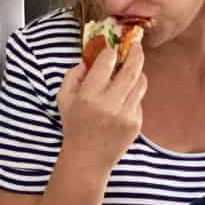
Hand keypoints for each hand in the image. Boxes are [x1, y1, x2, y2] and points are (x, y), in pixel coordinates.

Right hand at [57, 42, 146, 172]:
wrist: (88, 159)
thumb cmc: (74, 126)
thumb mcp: (63, 99)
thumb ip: (72, 75)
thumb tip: (88, 60)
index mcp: (89, 96)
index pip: (106, 63)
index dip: (111, 52)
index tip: (112, 49)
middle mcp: (109, 104)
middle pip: (131, 70)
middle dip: (136, 54)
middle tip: (137, 46)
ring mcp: (125, 114)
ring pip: (140, 84)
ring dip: (139, 72)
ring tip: (134, 68)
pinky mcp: (136, 123)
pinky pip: (139, 100)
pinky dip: (134, 95)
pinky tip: (124, 98)